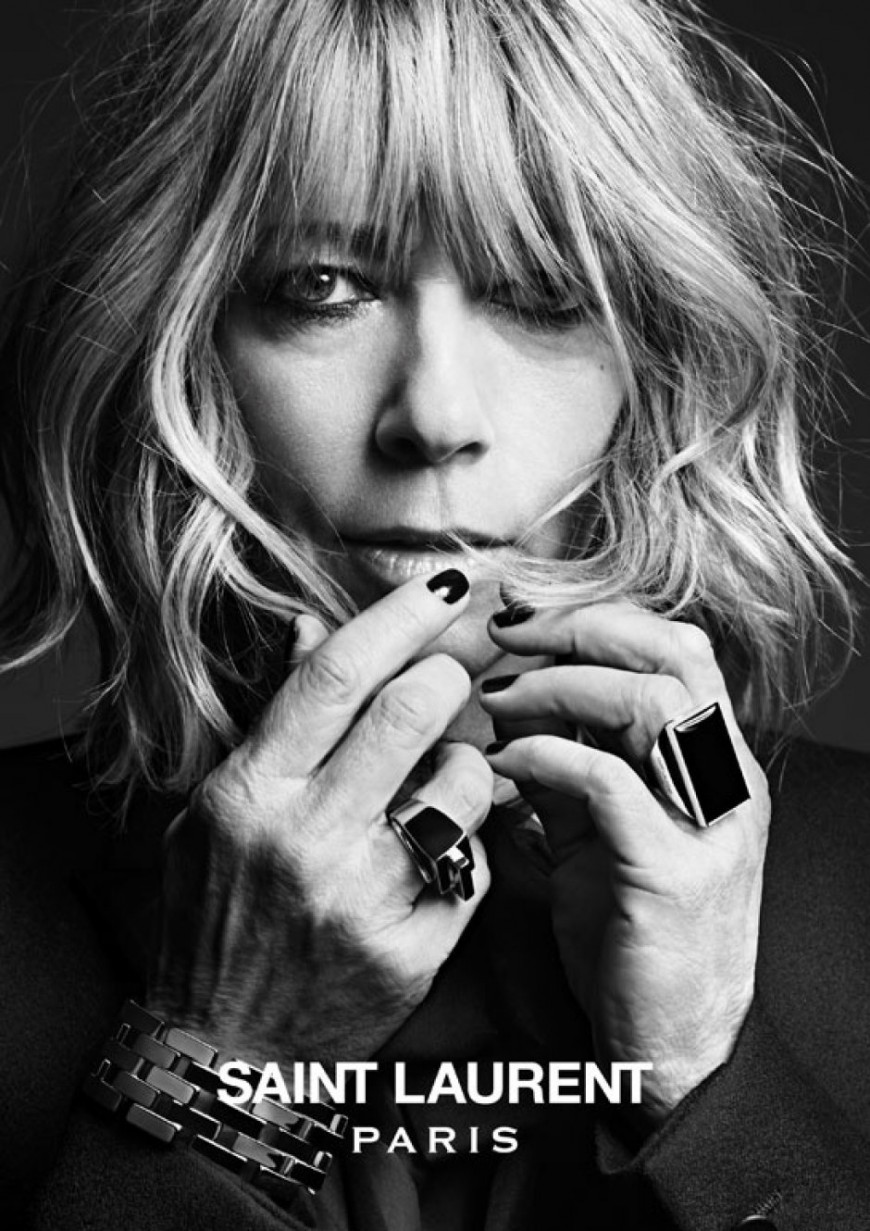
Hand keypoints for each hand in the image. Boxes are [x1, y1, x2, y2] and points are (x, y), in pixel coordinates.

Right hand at [148, 571, 492, 1066]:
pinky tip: (443, 847)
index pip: (334, 676)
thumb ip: (268, 720)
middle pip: (410, 711)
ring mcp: (362, 898)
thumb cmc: (216, 918)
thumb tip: (309, 627)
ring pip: (461, 783)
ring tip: (446, 771)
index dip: (398, 618)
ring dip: (469, 759)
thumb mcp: (214, 812)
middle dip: (451, 676)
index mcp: (250, 793)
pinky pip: (474, 863)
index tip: (445, 587)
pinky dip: (469, 840)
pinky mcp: (412, 951)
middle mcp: (305, 838)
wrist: (226, 1051)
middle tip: (453, 677)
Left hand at [481, 601, 769, 1124]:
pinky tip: (499, 763)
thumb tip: (509, 698)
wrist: (670, 1045)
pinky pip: (608, 783)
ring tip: (495, 699)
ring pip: (649, 703)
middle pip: (669, 654)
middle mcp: (726, 781)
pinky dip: (545, 757)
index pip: (673, 645)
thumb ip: (568, 762)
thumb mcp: (598, 830)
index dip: (596, 617)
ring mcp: (709, 825)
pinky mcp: (672, 874)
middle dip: (575, 630)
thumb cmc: (630, 933)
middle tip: (502, 638)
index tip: (519, 618)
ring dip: (557, 686)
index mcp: (713, 761)